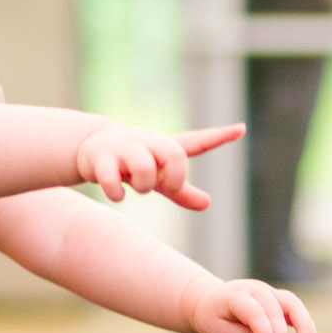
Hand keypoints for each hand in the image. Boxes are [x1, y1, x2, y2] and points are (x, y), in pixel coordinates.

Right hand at [75, 122, 243, 209]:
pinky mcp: (100, 160)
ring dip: (144, 185)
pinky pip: (112, 180)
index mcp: (164, 147)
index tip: (241, 129)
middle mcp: (147, 143)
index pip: (195, 142)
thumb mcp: (157, 176)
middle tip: (167, 186)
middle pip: (173, 155)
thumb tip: (207, 203)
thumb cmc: (131, 162)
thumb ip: (180, 190)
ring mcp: (123, 149)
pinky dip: (117, 194)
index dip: (218, 137)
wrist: (90, 147)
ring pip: (144, 168)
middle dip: (174, 177)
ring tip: (137, 188)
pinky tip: (117, 196)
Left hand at [183, 275, 318, 332]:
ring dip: (305, 328)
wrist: (208, 302)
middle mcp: (254, 289)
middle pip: (277, 309)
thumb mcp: (219, 331)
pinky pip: (296, 309)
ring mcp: (268, 291)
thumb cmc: (212, 318)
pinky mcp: (278, 298)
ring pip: (294, 304)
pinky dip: (306, 326)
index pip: (255, 313)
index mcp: (235, 295)